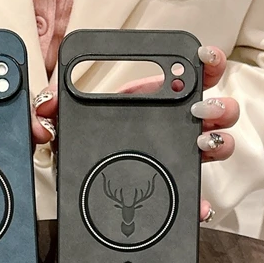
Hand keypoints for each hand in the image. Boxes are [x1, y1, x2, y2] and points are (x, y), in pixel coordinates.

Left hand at [24, 46, 238, 222]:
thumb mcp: (64, 124)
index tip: (205, 57)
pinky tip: (200, 205)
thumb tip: (43, 108)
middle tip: (201, 110)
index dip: (206, 61)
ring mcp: (179, 158)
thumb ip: (51, 108)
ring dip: (219, 142)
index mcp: (153, 100)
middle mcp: (174, 127)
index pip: (189, 73)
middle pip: (215, 110)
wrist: (79, 192)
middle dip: (219, 105)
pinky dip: (202, 201)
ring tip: (202, 144)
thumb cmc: (79, 147)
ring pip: (216, 146)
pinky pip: (196, 195)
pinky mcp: (176, 190)